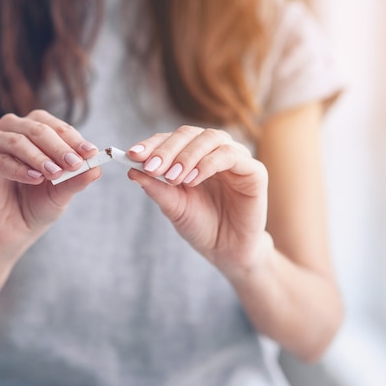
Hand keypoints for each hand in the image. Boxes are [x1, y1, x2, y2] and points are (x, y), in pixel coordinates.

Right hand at [0, 110, 99, 249]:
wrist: (14, 231)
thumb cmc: (38, 205)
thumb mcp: (62, 193)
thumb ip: (76, 179)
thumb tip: (98, 168)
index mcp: (33, 131)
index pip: (53, 126)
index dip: (73, 138)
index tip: (91, 153)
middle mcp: (11, 132)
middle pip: (35, 128)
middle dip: (58, 146)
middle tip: (74, 163)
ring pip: (15, 140)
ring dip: (37, 156)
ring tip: (54, 173)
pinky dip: (17, 168)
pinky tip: (34, 178)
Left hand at [126, 126, 270, 275]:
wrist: (227, 251)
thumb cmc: (201, 226)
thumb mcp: (173, 207)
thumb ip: (156, 188)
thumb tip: (131, 170)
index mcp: (192, 156)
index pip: (170, 139)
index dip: (152, 144)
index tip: (132, 155)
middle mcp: (213, 151)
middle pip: (188, 133)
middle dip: (167, 149)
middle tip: (151, 167)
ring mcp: (235, 158)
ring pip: (210, 138)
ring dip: (187, 156)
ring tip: (173, 178)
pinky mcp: (254, 170)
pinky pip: (230, 155)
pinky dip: (208, 164)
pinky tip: (193, 180)